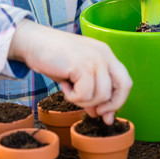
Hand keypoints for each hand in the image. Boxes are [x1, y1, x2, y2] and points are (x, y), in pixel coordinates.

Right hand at [10, 20, 132, 124]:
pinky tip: (64, 84)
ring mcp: (94, 58)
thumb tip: (103, 116)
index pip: (125, 81)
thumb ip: (93, 93)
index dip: (118, 101)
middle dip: (109, 105)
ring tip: (70, 89)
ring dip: (84, 100)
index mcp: (106, 54)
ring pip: (102, 95)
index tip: (105, 115)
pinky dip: (72, 96)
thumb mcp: (78, 77)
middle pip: (122, 88)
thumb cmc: (55, 58)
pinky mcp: (81, 65)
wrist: (34, 42)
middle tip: (94, 111)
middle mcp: (104, 54)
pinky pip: (84, 94)